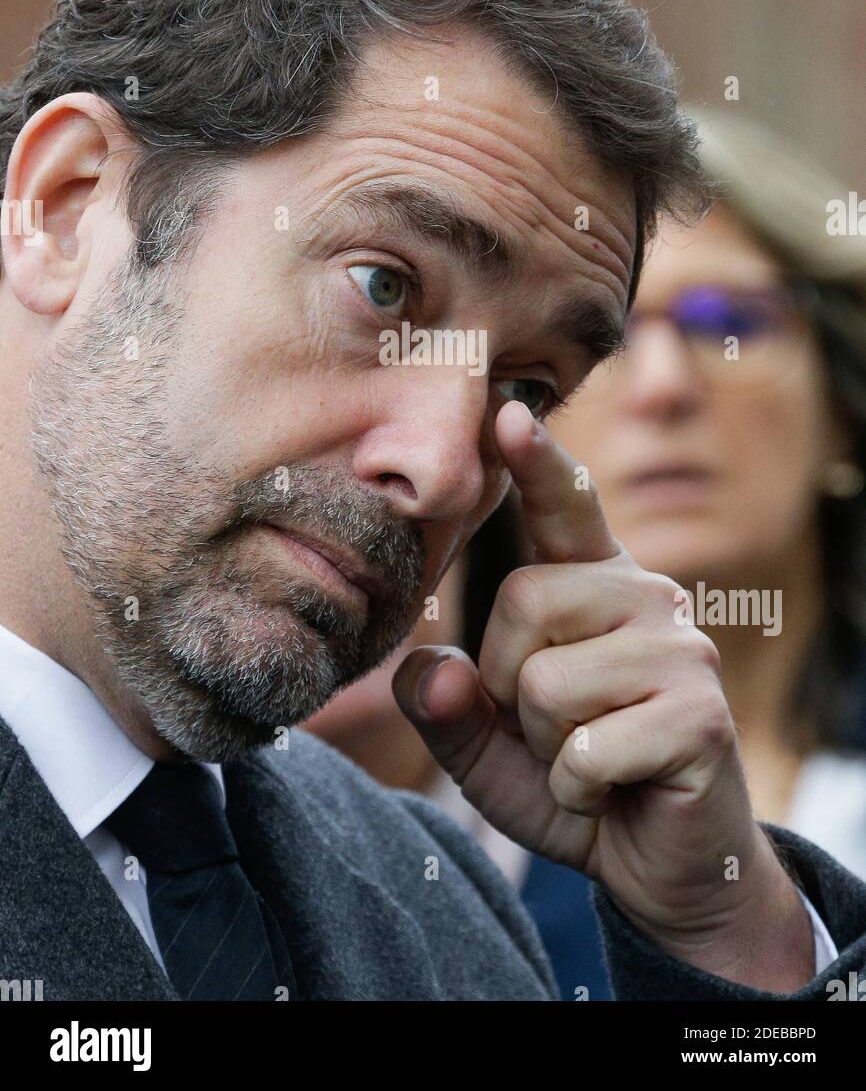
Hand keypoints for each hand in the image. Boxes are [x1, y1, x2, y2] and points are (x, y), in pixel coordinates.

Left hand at [392, 400, 813, 990]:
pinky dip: (578, 788)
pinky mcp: (701, 714)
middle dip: (510, 684)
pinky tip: (614, 788)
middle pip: (523, 600)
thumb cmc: (572, 778)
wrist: (659, 862)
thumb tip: (434, 669)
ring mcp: (680, 649)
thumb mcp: (487, 744)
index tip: (509, 411)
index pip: (565, 507)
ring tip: (590, 754)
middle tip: (553, 725)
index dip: (538, 460)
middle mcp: (643, 595)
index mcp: (593, 583)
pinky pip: (585, 747)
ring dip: (547, 745)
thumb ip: (447, 704)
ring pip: (548, 682)